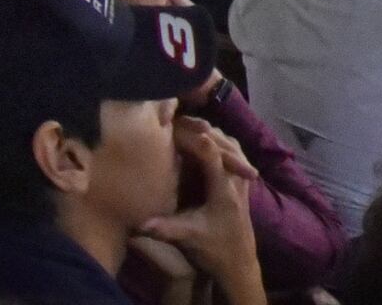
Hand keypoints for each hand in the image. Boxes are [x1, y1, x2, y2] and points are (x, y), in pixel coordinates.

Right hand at [136, 116, 266, 304]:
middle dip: (200, 129)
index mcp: (225, 187)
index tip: (173, 126)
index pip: (211, 153)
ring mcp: (242, 177)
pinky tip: (202, 139)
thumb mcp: (189, 238)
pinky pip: (232, 150)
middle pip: (222, 142)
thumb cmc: (215, 249)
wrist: (238, 262)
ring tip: (186, 124)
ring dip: (209, 132)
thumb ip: (166, 228)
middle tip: (176, 118)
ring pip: (230, 143)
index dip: (193, 137)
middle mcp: (237, 177)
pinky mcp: (241, 179)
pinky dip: (217, 141)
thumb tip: (139, 223)